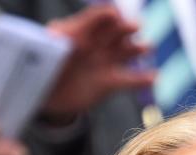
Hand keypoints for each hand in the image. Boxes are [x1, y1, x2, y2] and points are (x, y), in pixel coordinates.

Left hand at [41, 4, 154, 120]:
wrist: (44, 97)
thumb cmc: (42, 67)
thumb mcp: (46, 50)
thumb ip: (55, 39)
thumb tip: (59, 29)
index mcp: (81, 32)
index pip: (99, 17)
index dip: (108, 15)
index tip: (114, 16)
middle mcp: (96, 44)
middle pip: (117, 31)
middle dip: (126, 28)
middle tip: (134, 28)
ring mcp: (103, 63)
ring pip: (127, 52)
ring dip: (138, 48)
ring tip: (147, 48)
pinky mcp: (108, 83)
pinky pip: (128, 80)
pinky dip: (142, 79)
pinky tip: (154, 76)